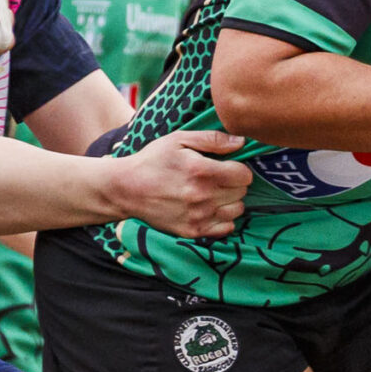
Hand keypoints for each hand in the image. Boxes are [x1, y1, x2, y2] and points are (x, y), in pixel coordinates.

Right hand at [112, 128, 250, 238]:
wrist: (126, 189)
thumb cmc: (153, 160)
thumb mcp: (178, 139)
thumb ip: (212, 140)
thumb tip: (241, 142)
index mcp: (202, 171)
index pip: (244, 175)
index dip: (239, 168)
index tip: (228, 166)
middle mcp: (203, 196)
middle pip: (242, 192)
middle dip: (234, 183)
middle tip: (218, 178)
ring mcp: (198, 217)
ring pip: (237, 210)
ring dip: (231, 201)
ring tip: (214, 193)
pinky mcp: (192, 231)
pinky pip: (226, 227)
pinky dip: (223, 218)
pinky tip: (210, 208)